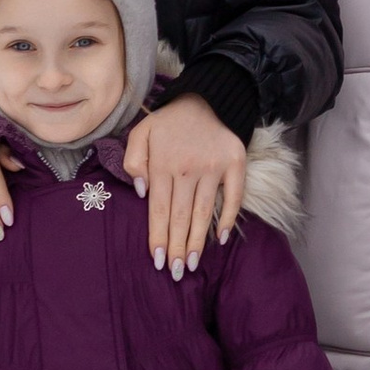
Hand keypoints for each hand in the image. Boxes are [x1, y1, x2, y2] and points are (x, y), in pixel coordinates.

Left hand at [125, 93, 248, 277]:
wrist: (209, 96)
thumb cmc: (170, 121)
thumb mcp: (141, 132)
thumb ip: (133, 160)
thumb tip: (141, 191)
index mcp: (164, 164)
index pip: (159, 209)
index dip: (158, 237)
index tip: (156, 260)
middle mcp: (189, 169)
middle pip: (180, 216)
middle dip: (176, 247)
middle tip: (175, 272)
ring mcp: (214, 167)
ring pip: (204, 212)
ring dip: (198, 241)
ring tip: (191, 264)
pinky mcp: (235, 164)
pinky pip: (234, 196)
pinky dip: (229, 218)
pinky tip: (221, 239)